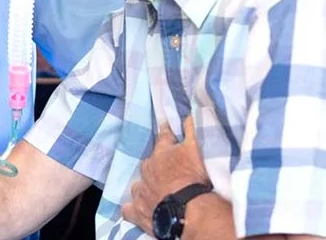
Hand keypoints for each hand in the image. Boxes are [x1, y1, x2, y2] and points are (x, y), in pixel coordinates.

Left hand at [122, 116, 209, 234]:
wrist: (187, 211)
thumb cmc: (193, 177)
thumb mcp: (197, 147)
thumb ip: (192, 129)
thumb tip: (189, 112)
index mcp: (161, 152)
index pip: (163, 137)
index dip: (166, 133)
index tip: (166, 128)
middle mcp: (147, 169)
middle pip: (149, 162)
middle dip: (156, 164)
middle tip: (168, 170)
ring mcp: (141, 191)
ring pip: (138, 185)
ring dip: (145, 186)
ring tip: (156, 191)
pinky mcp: (137, 211)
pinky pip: (128, 209)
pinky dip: (132, 208)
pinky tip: (136, 209)